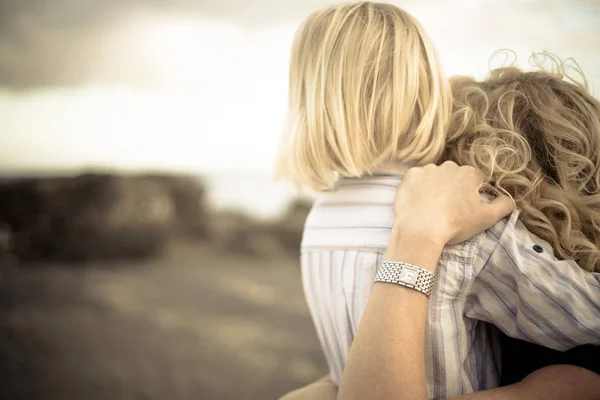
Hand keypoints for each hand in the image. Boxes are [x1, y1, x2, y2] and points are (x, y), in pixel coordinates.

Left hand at [393, 161, 513, 245]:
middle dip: (452, 189)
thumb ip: (503, 205)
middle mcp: (448, 166)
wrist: (420, 231)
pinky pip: (416, 179)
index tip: (464, 208)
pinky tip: (418, 202)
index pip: (474, 180)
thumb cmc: (455, 224)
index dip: (470, 194)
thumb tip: (510, 199)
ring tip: (431, 207)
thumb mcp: (486, 218)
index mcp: (469, 173)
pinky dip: (417, 188)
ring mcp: (427, 169)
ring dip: (434, 187)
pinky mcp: (409, 175)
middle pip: (453, 176)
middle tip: (447, 209)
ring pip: (434, 177)